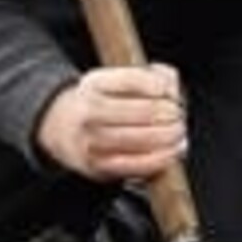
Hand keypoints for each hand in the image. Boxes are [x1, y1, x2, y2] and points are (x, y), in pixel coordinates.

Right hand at [35, 64, 186, 182]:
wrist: (62, 127)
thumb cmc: (104, 101)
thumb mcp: (119, 77)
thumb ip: (154, 74)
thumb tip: (172, 88)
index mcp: (95, 83)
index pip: (134, 80)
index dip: (161, 86)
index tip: (170, 92)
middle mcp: (89, 111)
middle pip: (144, 112)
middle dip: (171, 114)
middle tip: (179, 115)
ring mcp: (92, 141)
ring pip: (143, 139)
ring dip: (170, 136)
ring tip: (178, 132)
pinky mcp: (99, 166)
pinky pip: (138, 165)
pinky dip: (162, 158)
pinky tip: (173, 150)